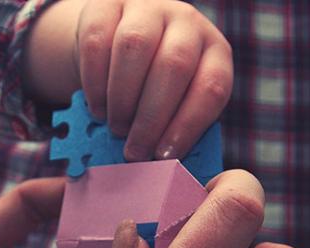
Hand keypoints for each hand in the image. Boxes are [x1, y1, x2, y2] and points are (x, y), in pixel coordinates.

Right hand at [24, 0, 232, 161]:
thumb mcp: (175, 107)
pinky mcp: (108, 4)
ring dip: (122, 99)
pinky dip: (95, 81)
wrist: (119, 46)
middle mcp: (187, 24)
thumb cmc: (153, 92)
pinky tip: (96, 107)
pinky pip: (98, 41)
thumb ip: (174, 130)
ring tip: (115, 128)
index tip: (164, 157)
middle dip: (150, 118)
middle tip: (133, 151)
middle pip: (173, 67)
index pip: (211, 88)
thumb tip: (163, 170)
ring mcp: (148, 8)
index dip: (187, 126)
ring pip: (134, 48)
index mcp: (214, 55)